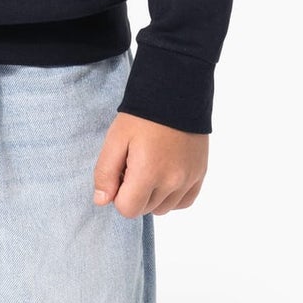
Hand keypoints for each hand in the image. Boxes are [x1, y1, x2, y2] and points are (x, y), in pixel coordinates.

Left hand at [92, 111, 206, 215]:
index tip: (120, 172)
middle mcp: (173, 182)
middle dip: (134, 193)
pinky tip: (164, 175)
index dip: (117, 194)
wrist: (175, 93)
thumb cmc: (141, 116)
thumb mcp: (115, 139)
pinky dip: (172, 196)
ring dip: (152, 196)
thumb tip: (102, 201)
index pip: (128, 210)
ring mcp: (189, 180)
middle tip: (133, 164)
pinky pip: (183, 202)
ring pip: (164, 208)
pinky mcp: (200, 175)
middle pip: (145, 209)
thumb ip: (105, 172)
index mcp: (149, 173)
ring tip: (149, 167)